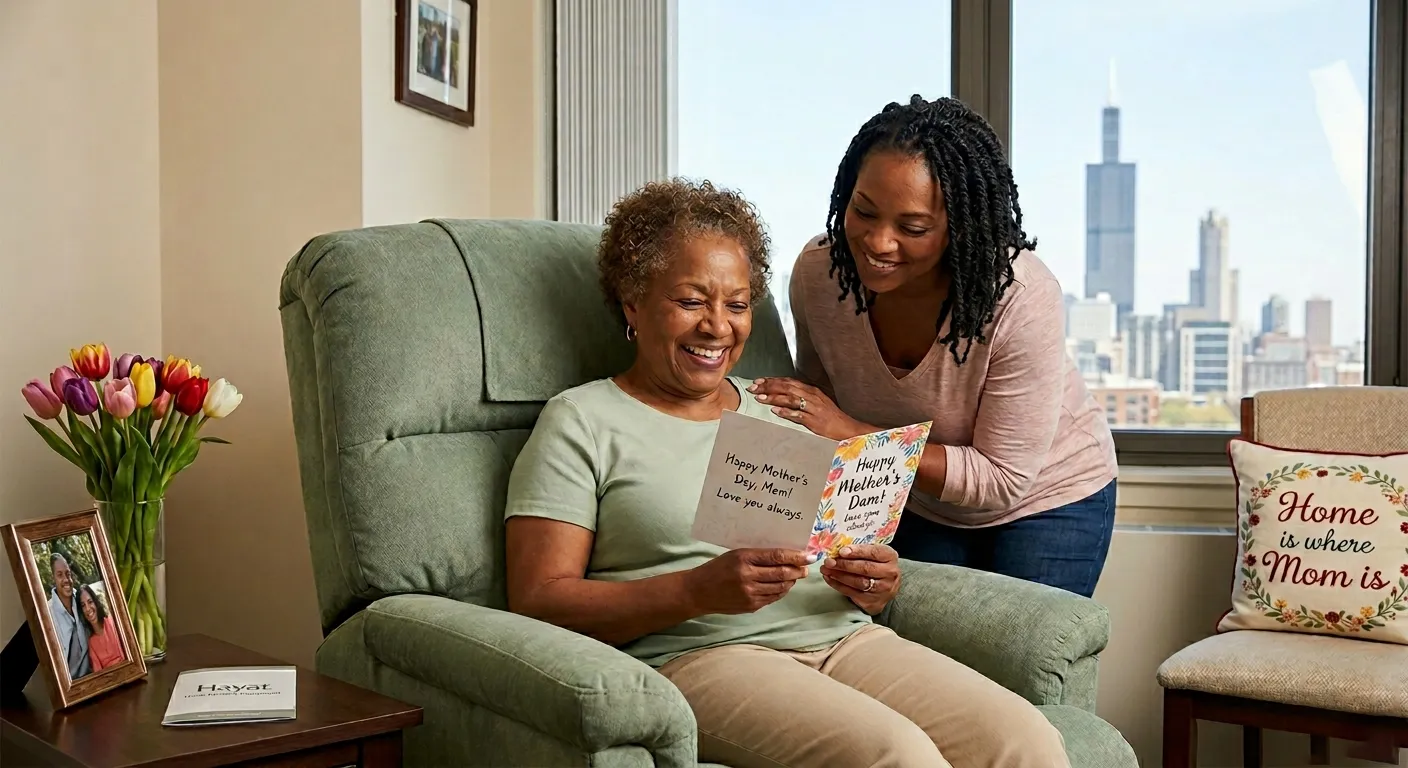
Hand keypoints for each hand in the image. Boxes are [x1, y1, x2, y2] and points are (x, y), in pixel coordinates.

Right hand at [685, 548, 814, 614]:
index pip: (776, 556)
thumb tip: (786, 555)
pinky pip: (773, 597)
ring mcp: (750, 594)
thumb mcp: (736, 554)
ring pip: (781, 587)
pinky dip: (782, 590)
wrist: (699, 591)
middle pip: (782, 573)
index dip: (795, 556)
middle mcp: (747, 577)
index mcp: (743, 559)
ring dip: (792, 581)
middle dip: (798, 570)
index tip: (808, 555)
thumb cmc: (718, 568)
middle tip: (805, 567)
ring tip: (796, 575)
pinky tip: (783, 585)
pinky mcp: (751, 606)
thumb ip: (759, 555)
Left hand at [747, 377, 868, 440]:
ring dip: (774, 397)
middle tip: (754, 388)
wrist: (847, 428)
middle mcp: (811, 396)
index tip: (758, 381)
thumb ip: (800, 399)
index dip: (772, 381)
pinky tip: (775, 411)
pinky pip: (798, 415)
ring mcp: (813, 408)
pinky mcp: (815, 420)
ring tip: (760, 398)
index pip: (788, 382)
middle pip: (786, 388)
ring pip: (791, 399)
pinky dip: (786, 412)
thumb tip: (782, 398)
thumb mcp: (815, 403)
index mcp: (811, 390)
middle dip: (769, 387)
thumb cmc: (830, 417)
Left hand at [820, 544, 900, 614]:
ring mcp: (883, 590)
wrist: (886, 586)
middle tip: (829, 561)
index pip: (874, 553)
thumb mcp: (874, 553)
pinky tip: (830, 578)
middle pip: (865, 568)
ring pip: (858, 582)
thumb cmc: (877, 565)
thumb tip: (838, 549)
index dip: (857, 551)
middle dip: (844, 564)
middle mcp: (890, 574)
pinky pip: (853, 593)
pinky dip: (838, 585)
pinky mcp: (873, 602)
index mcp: (890, 557)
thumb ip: (860, 549)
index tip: (842, 551)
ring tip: (826, 569)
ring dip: (839, 575)